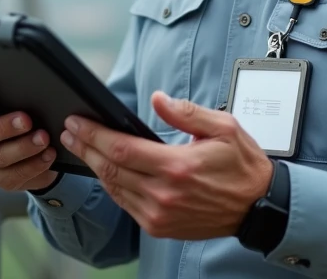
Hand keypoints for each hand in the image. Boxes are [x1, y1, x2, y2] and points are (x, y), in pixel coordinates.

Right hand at [0, 90, 60, 191]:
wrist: (29, 148)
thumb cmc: (18, 115)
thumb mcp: (13, 104)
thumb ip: (11, 97)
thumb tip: (29, 89)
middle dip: (3, 127)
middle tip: (26, 120)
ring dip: (23, 147)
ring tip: (43, 138)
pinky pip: (14, 174)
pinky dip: (34, 164)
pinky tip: (48, 154)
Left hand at [60, 90, 272, 239]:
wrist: (258, 207)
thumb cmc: (242, 165)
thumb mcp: (223, 127)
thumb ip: (186, 112)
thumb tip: (157, 99)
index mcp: (177, 167)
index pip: (121, 149)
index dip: (93, 134)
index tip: (77, 121)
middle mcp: (164, 194)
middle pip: (110, 169)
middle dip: (85, 148)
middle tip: (68, 132)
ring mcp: (160, 214)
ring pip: (114, 188)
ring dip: (93, 167)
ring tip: (79, 147)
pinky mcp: (160, 227)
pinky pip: (125, 205)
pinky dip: (111, 186)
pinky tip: (104, 171)